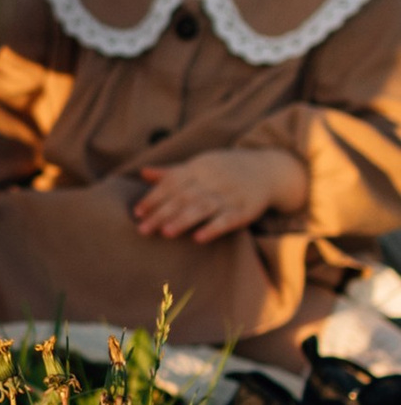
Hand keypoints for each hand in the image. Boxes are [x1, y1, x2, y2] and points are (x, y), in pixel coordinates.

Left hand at [131, 144, 306, 242]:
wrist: (267, 170)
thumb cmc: (225, 170)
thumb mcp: (200, 166)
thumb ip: (172, 172)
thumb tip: (143, 173)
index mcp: (199, 168)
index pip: (172, 183)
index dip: (154, 197)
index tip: (137, 212)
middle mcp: (213, 180)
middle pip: (183, 197)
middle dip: (162, 213)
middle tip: (143, 229)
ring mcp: (229, 195)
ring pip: (203, 207)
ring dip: (183, 220)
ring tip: (165, 233)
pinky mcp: (245, 210)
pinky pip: (227, 220)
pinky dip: (213, 228)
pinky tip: (198, 238)